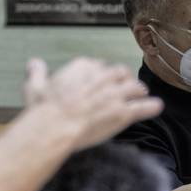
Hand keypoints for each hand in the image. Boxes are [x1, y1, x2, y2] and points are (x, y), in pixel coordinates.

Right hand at [22, 57, 162, 149]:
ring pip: (133, 87)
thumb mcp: (34, 87)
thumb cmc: (43, 110)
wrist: (55, 127)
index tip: (99, 78)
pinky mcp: (122, 112)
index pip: (97, 65)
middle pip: (119, 73)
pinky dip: (150, 106)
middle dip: (122, 79)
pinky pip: (142, 107)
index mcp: (82, 68)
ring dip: (137, 90)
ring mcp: (114, 95)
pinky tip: (156, 106)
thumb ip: (36, 73)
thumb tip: (34, 63)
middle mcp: (101, 78)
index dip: (100, 72)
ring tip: (141, 93)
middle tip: (124, 85)